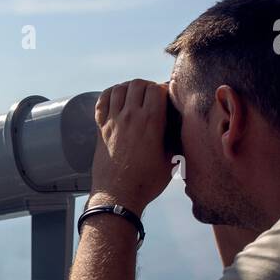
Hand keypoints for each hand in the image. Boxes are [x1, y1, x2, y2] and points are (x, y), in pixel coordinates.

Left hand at [89, 79, 173, 214]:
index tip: (167, 97)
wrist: (118, 196)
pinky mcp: (100, 129)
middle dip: (147, 86)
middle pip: (137, 84)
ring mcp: (112, 121)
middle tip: (151, 96)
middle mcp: (130, 117)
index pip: (156, 89)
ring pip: (118, 89)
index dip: (163, 89)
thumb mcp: (170, 160)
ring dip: (128, 88)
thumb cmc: (146, 182)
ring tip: (135, 96)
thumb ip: (174, 139)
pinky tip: (116, 100)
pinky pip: (101, 102)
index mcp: (150, 122)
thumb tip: (178, 128)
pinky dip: (108, 95)